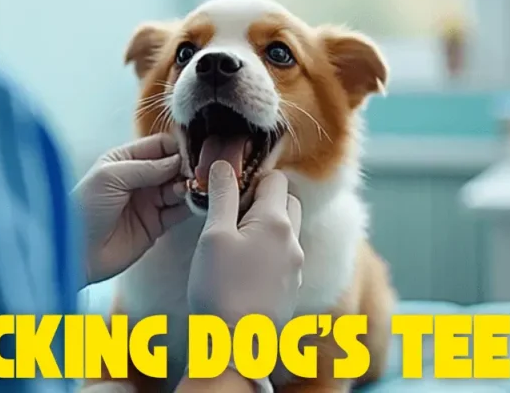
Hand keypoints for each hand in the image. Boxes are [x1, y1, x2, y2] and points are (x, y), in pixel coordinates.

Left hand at [74, 133, 190, 284]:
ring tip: (196, 188)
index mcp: (124, 160)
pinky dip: (191, 206)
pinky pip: (179, 212)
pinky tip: (197, 202)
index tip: (193, 153)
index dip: (177, 148)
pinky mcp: (155, 225)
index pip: (159, 146)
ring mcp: (148, 202)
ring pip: (179, 188)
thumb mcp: (111, 177)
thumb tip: (178, 160)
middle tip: (199, 172)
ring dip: (190, 187)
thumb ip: (146, 167)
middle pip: (173, 166)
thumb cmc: (84, 208)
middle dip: (187, 168)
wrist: (75, 252)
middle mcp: (138, 179)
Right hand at [187, 162, 303, 328]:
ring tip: (235, 245)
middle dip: (262, 202)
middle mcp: (293, 241)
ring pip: (286, 231)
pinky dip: (268, 252)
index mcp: (277, 222)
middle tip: (231, 218)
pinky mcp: (291, 287)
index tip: (229, 195)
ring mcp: (296, 266)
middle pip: (286, 202)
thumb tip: (224, 164)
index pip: (275, 179)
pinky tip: (243, 270)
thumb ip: (222, 196)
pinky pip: (284, 256)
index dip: (250, 180)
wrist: (235, 344)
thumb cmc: (219, 287)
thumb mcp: (214, 235)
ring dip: (266, 228)